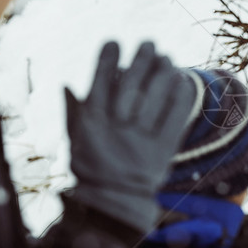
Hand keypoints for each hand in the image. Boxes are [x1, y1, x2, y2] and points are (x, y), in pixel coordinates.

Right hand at [65, 41, 195, 232]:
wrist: (113, 206)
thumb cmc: (91, 169)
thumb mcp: (75, 142)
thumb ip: (73, 113)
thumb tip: (66, 84)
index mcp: (91, 123)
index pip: (99, 82)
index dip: (107, 59)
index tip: (114, 41)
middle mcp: (116, 129)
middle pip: (131, 84)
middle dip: (141, 59)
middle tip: (149, 42)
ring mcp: (140, 140)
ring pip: (155, 97)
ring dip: (163, 72)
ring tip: (167, 57)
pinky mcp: (163, 151)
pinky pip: (175, 118)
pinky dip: (179, 97)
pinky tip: (181, 82)